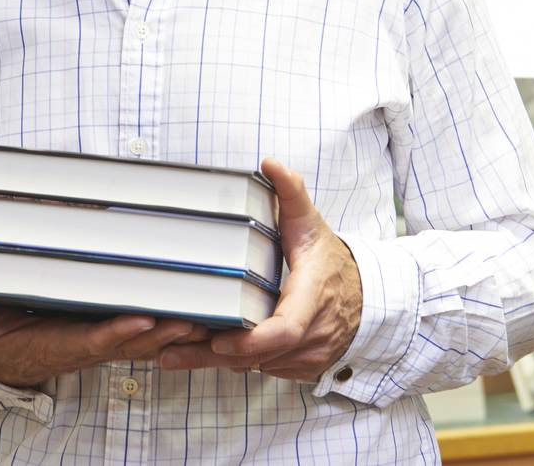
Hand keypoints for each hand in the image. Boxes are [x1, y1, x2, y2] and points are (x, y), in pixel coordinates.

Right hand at [0, 298, 208, 388]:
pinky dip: (169, 330)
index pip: (92, 338)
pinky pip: (142, 336)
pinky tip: (195, 317)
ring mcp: (98, 343)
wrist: (1, 363)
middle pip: (130, 343)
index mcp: (57, 344)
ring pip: (143, 342)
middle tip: (192, 320)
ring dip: (173, 333)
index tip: (142, 320)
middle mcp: (84, 347)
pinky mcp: (104, 336)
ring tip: (206, 318)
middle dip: (162, 334)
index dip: (118, 332)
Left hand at [159, 158, 361, 381]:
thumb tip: (271, 163)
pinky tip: (197, 354)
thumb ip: (291, 193)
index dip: (252, 341)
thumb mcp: (310, 223)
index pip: (285, 330)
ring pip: (256, 367)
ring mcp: (308, 356)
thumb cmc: (329, 259)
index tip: (219, 341)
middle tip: (168, 349)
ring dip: (216, 362)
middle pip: (259, 356)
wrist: (365, 297)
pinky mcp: (299, 368)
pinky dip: (233, 364)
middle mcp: (312, 334)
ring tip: (171, 353)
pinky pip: (261, 370)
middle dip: (214, 355)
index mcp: (312, 297)